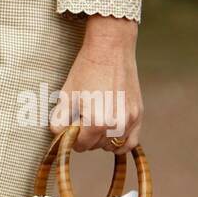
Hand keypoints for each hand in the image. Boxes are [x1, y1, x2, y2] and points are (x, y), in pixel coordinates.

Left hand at [49, 14, 142, 151]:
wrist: (110, 50)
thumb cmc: (85, 71)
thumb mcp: (66, 95)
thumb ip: (59, 121)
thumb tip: (59, 136)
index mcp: (96, 122)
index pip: (80, 145)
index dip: (71, 136)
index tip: (70, 124)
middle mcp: (116, 125)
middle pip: (95, 146)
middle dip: (85, 136)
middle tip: (81, 117)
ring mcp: (130, 120)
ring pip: (112, 146)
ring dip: (101, 139)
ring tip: (95, 120)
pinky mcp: (138, 115)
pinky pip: (130, 142)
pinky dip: (119, 142)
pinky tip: (110, 131)